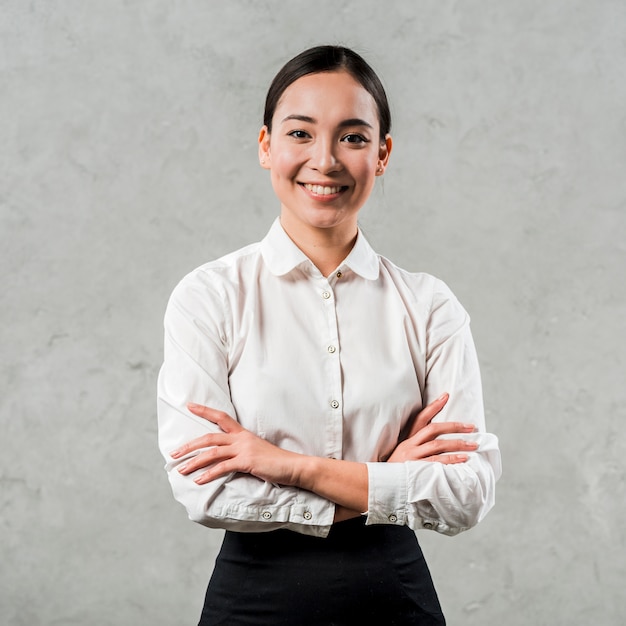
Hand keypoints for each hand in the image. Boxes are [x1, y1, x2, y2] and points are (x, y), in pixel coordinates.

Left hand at [171, 403, 303, 485]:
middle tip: (174, 453)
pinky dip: (209, 474)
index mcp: (243, 434)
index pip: (221, 417)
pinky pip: (223, 467)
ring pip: (212, 452)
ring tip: (181, 470)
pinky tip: (199, 480)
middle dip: (189, 445)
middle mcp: (241, 438)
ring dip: (194, 462)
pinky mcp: (247, 462)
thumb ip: (241, 452)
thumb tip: (226, 459)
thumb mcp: (256, 451)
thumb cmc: (276, 462)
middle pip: (210, 437)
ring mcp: (244, 449)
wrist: (294, 466)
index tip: (190, 406)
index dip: (205, 411)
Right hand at [387, 393, 478, 463]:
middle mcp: (410, 445)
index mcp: (407, 439)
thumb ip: (418, 446)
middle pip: (433, 429)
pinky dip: (451, 459)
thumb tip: (439, 440)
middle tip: (472, 427)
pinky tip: (463, 458)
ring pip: (437, 445)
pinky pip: (436, 462)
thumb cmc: (397, 471)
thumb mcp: (404, 454)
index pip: (421, 418)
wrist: (381, 485)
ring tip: (473, 444)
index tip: (446, 395)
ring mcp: (412, 457)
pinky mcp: (415, 469)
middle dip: (454, 426)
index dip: (433, 406)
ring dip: (457, 444)